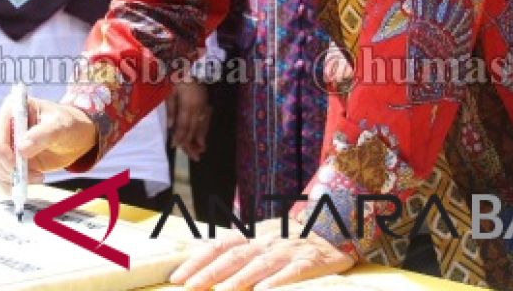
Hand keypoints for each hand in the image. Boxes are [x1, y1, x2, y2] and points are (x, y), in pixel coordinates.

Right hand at [0, 97, 95, 190]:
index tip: (16, 164)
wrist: (74, 139)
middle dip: (6, 166)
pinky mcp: (9, 160)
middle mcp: (4, 124)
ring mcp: (5, 143)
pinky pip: (0, 175)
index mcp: (13, 108)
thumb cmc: (67, 125)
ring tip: (36, 177)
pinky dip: (9, 185)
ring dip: (10, 176)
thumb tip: (21, 149)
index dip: (2, 148)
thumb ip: (43, 134)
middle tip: (26, 176)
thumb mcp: (60, 126)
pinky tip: (24, 186)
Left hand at [167, 81, 210, 160]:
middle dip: (192, 144)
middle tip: (194, 158)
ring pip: (202, 126)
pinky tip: (203, 137)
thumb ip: (171, 110)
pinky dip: (204, 130)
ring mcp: (203, 106)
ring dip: (201, 139)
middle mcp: (198, 108)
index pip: (183, 126)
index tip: (175, 147)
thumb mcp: (169, 92)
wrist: (189, 64)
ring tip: (201, 151)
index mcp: (188, 105)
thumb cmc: (176, 77)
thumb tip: (170, 127)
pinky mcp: (206, 103)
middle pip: (194, 129)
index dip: (180, 137)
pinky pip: (206, 120)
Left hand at [169, 217, 356, 289]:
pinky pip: (292, 272)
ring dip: (239, 279)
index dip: (198, 260)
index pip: (219, 245)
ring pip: (260, 264)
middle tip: (189, 287)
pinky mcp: (310, 262)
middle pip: (234, 254)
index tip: (178, 277)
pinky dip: (277, 281)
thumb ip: (235, 245)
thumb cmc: (291, 237)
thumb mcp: (261, 236)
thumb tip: (199, 251)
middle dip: (210, 271)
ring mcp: (287, 251)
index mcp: (252, 235)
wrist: (334, 227)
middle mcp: (266, 241)